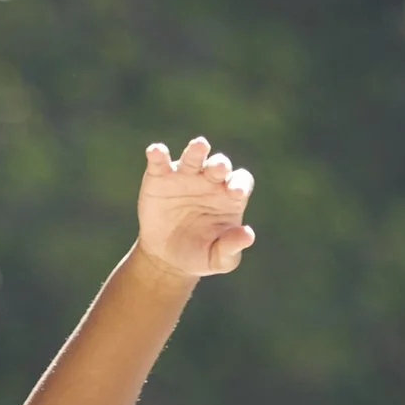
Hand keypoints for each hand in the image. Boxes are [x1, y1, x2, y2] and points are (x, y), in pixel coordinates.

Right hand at [136, 135, 254, 284]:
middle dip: (219, 165)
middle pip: (219, 165)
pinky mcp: (159, 177)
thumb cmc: (201, 255)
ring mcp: (185, 176)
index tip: (236, 193)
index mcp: (230, 196)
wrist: (167, 258)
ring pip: (193, 157)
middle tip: (218, 169)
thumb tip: (248, 235)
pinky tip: (156, 151)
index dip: (240, 183)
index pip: (241, 181)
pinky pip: (160, 162)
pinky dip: (158, 155)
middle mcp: (209, 180)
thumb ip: (232, 246)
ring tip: (199, 146)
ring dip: (196, 151)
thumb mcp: (219, 259)